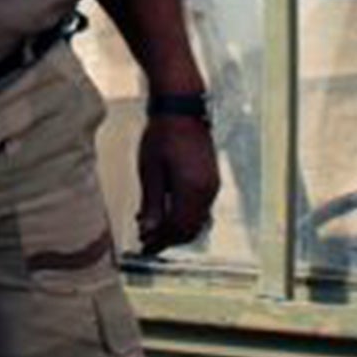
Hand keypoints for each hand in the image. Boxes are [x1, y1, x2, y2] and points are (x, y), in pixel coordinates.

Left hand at [135, 112, 219, 254]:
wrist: (182, 110)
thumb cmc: (163, 135)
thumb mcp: (151, 170)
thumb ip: (152, 202)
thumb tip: (149, 230)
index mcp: (191, 190)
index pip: (177, 228)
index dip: (160, 240)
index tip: (144, 246)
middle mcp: (207, 192)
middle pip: (190, 229)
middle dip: (168, 238)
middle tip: (147, 241)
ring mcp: (212, 186)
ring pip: (197, 221)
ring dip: (176, 229)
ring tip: (153, 227)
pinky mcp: (211, 180)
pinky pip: (201, 209)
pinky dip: (185, 216)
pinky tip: (167, 212)